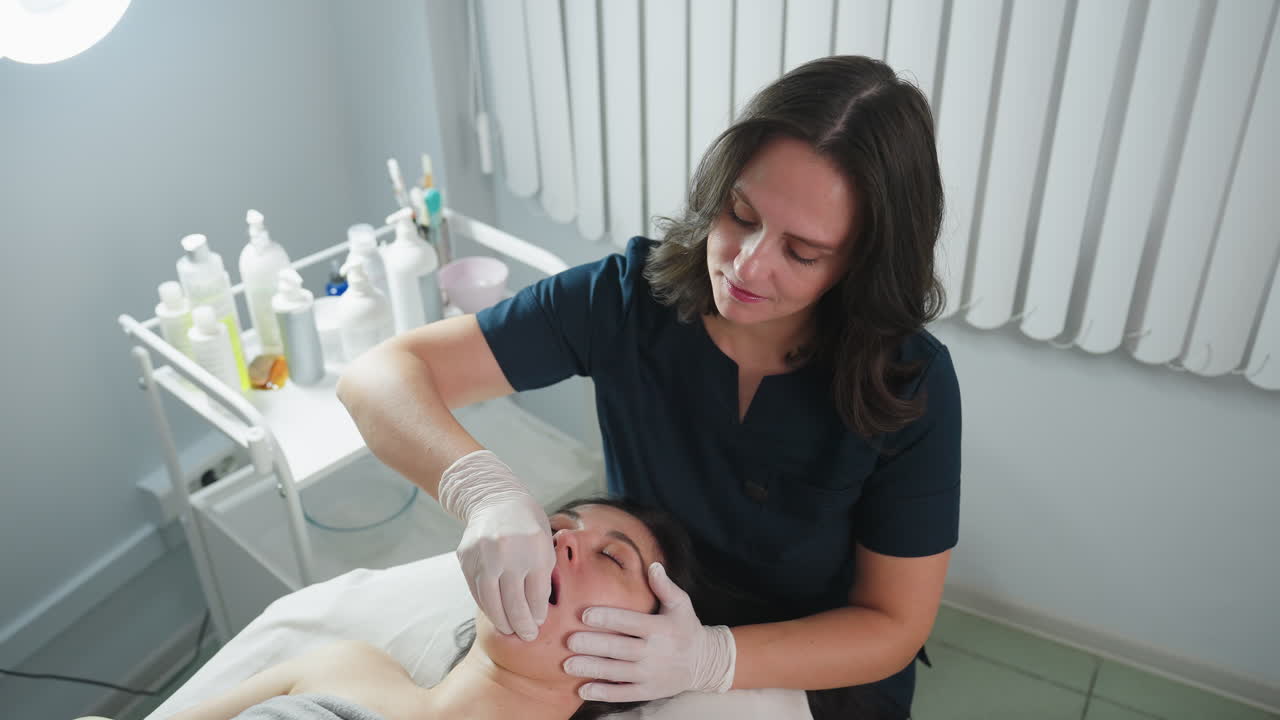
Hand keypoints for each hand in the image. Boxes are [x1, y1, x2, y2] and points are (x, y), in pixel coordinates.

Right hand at [439, 450, 554, 641]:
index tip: (538, 625)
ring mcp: (484, 555)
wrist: (495, 499)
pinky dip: (486, 606)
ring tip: (509, 630)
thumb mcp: (545, 544)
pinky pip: (476, 590)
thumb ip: (543, 575)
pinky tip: (494, 613)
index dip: (537, 615)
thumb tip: (537, 615)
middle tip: (526, 637)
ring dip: (501, 621)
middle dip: (522, 625)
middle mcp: (509, 551)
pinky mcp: (466, 557)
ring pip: (491, 601)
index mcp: (536, 548)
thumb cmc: (527, 526)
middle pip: (514, 602)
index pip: (536, 595)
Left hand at [563, 562, 735, 701]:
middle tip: (569, 641)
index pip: (631, 622)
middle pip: (620, 648)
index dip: (608, 619)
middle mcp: (655, 652)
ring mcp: (651, 674)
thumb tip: (653, 566)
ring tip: (568, 665)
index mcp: (661, 628)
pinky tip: (583, 690)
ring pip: (617, 672)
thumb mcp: (681, 604)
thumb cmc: (686, 628)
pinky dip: (604, 693)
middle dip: (594, 645)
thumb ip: (665, 586)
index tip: (585, 614)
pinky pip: (623, 694)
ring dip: (592, 669)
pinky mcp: (649, 691)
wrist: (705, 662)